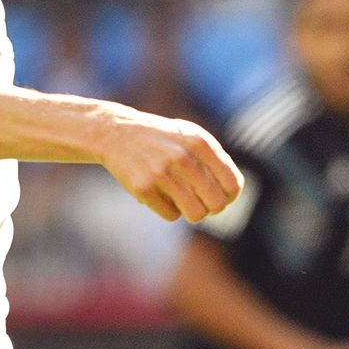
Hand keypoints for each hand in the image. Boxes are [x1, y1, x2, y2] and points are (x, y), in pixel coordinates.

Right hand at [98, 112, 242, 221]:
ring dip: (193, 213)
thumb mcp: (190, 137)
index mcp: (199, 143)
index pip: (232, 184)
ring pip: (196, 214)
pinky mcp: (144, 188)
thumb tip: (232, 192)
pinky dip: (169, 210)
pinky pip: (171, 215)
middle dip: (212, 208)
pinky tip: (161, 196)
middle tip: (203, 204)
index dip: (229, 197)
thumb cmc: (161, 138)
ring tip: (185, 203)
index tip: (221, 197)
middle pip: (216, 203)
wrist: (116, 133)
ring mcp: (162, 173)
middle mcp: (183, 157)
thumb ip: (214, 159)